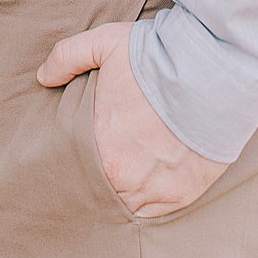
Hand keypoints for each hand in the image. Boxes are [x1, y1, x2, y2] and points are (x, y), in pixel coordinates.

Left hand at [36, 20, 227, 217]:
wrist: (214, 71)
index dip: (73, 165)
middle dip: (96, 183)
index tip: (77, 157)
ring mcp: (155, 190)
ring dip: (122, 195)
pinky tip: (144, 190)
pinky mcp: (184, 194)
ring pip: (127, 205)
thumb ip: (66, 57)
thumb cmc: (157, 58)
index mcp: (99, 149)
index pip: (74, 170)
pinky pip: (156, 213)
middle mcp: (124, 178)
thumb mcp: (104, 44)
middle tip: (98, 171)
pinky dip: (148, 204)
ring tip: (121, 181)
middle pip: (100, 191)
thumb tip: (43, 76)